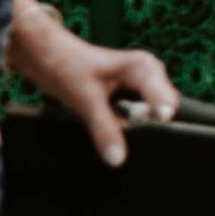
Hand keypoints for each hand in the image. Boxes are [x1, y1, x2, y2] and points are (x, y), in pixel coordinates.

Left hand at [10, 0, 178, 167]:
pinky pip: (143, 114)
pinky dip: (132, 124)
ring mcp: (144, 84)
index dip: (159, 122)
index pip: (166, 102)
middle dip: (151, 127)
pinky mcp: (135, 93)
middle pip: (164, 110)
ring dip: (141, 127)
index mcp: (144, 69)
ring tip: (117, 128)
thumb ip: (104, 129)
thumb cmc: (66, 66)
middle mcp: (150, 74)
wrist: (48, 55)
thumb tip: (118, 160)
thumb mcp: (85, 100)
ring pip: (153, 115)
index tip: (154, 138)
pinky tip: (118, 128)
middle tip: (126, 136)